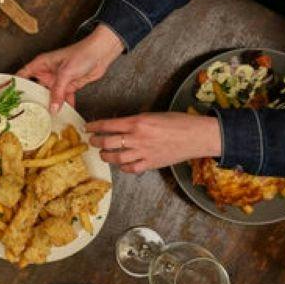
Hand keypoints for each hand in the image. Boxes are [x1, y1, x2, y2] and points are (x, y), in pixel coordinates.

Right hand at [17, 25, 122, 108]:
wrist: (101, 54)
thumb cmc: (81, 54)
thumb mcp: (65, 74)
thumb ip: (57, 92)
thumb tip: (52, 108)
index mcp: (41, 64)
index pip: (23, 74)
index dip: (16, 83)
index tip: (9, 96)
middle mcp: (47, 72)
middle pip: (36, 88)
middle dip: (33, 99)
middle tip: (26, 113)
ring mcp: (58, 80)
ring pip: (50, 96)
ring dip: (50, 105)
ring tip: (44, 118)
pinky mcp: (69, 86)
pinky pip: (64, 98)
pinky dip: (64, 106)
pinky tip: (63, 115)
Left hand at [86, 112, 221, 174]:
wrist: (196, 136)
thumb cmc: (178, 123)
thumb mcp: (153, 115)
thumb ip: (135, 121)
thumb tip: (119, 126)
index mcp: (137, 122)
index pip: (107, 125)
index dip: (94, 126)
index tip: (88, 127)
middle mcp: (137, 138)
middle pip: (107, 142)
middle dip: (95, 142)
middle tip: (92, 141)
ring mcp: (143, 152)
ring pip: (115, 157)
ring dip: (105, 156)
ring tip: (103, 154)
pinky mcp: (150, 164)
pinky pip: (130, 168)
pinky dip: (122, 167)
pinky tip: (121, 164)